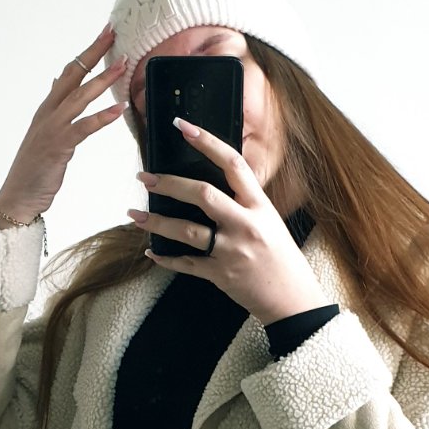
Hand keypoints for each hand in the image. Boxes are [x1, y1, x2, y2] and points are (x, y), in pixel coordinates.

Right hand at [0, 23, 127, 223]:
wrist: (18, 195)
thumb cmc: (35, 168)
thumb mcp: (44, 131)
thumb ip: (53, 107)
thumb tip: (55, 82)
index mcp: (47, 109)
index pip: (68, 73)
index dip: (87, 53)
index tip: (105, 35)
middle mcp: (48, 113)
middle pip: (73, 75)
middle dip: (93, 53)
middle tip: (112, 33)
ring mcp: (52, 128)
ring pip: (79, 97)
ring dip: (102, 80)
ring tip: (123, 65)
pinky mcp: (59, 146)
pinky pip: (83, 127)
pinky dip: (101, 116)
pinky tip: (118, 108)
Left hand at [127, 119, 329, 324]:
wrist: (294, 301)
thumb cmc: (283, 261)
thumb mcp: (272, 223)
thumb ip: (246, 204)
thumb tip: (214, 188)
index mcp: (260, 206)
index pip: (233, 164)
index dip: (207, 142)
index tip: (184, 127)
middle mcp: (246, 225)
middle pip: (203, 194)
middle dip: (169, 184)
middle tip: (145, 178)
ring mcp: (232, 251)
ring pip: (186, 230)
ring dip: (157, 222)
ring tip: (135, 216)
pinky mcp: (221, 275)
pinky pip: (186, 264)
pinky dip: (166, 258)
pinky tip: (152, 252)